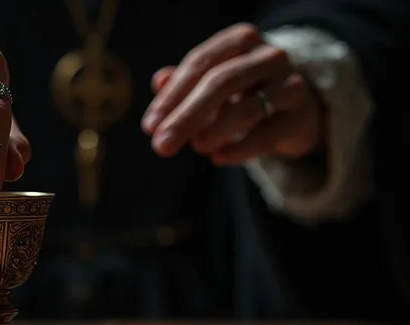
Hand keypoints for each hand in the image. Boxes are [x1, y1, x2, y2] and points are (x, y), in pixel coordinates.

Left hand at [141, 23, 323, 165]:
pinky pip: (266, 134)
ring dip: (213, 131)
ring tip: (195, 147)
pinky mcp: (300, 116)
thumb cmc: (241, 91)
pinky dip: (239, 149)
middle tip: (161, 146)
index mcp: (241, 40)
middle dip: (186, 117)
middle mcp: (268, 55)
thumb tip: (159, 81)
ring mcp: (290, 84)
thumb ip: (183, 83)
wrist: (294, 108)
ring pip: (246, 108)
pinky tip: (217, 158)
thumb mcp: (211, 82)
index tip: (149, 127)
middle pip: (220, 82)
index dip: (171, 96)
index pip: (200, 62)